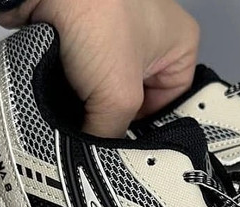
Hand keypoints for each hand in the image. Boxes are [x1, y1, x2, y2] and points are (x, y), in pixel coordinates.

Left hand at [0, 0, 199, 136]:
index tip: (126, 147)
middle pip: (135, 101)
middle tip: (99, 133)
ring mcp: (112, 35)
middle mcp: (149, 36)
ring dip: (87, 105)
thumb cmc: (93, 10)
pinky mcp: (79, 36)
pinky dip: (67, 90)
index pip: (170, 105)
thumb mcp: (118, 94)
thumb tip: (98, 158)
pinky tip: (60, 96)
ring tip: (76, 113)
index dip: (146, 128)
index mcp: (179, 43)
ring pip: (103, 91)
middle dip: (113, 117)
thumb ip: (112, 135)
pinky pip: (78, 78)